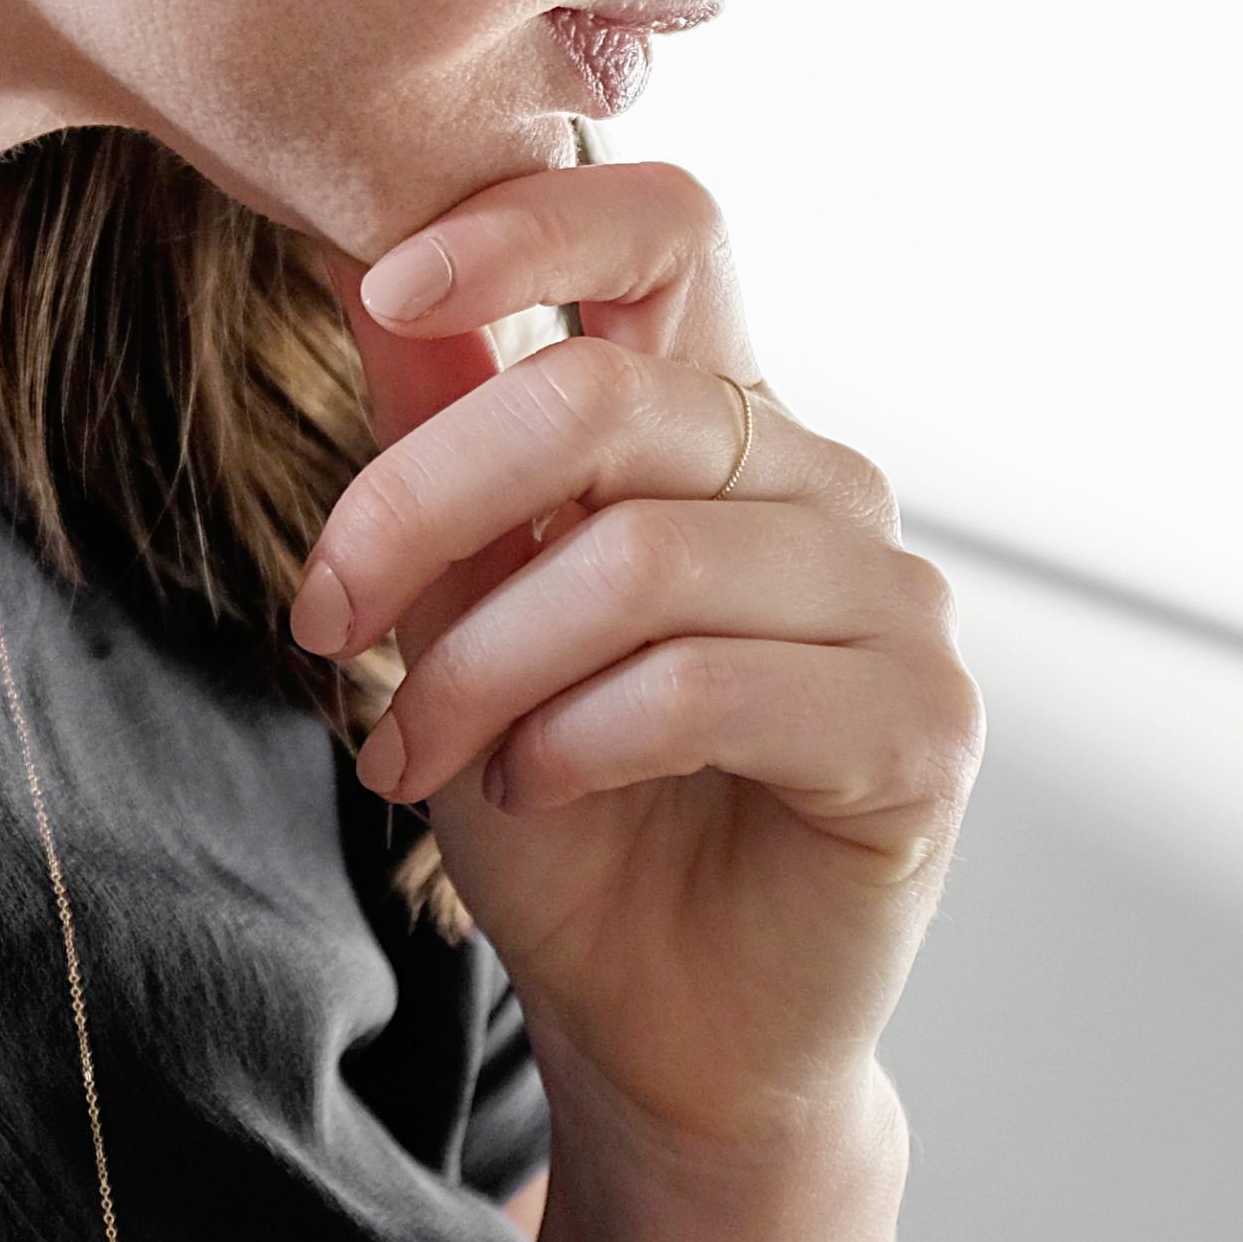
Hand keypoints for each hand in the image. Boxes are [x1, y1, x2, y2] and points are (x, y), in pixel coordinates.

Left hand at [286, 161, 977, 1156]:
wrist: (656, 1021)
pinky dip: (579, 736)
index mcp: (711, 418)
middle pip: (604, 397)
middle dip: (421, 508)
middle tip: (321, 622)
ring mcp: (890, 599)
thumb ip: (441, 439)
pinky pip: (710, 683)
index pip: (667, 225)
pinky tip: (535, 785)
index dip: (527, 220)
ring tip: (419, 756)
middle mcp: (816, 481)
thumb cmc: (560, 801)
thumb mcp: (456, 604)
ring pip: (639, 557)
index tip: (385, 287)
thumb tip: (373, 272)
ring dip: (483, 667)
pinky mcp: (921, 725)